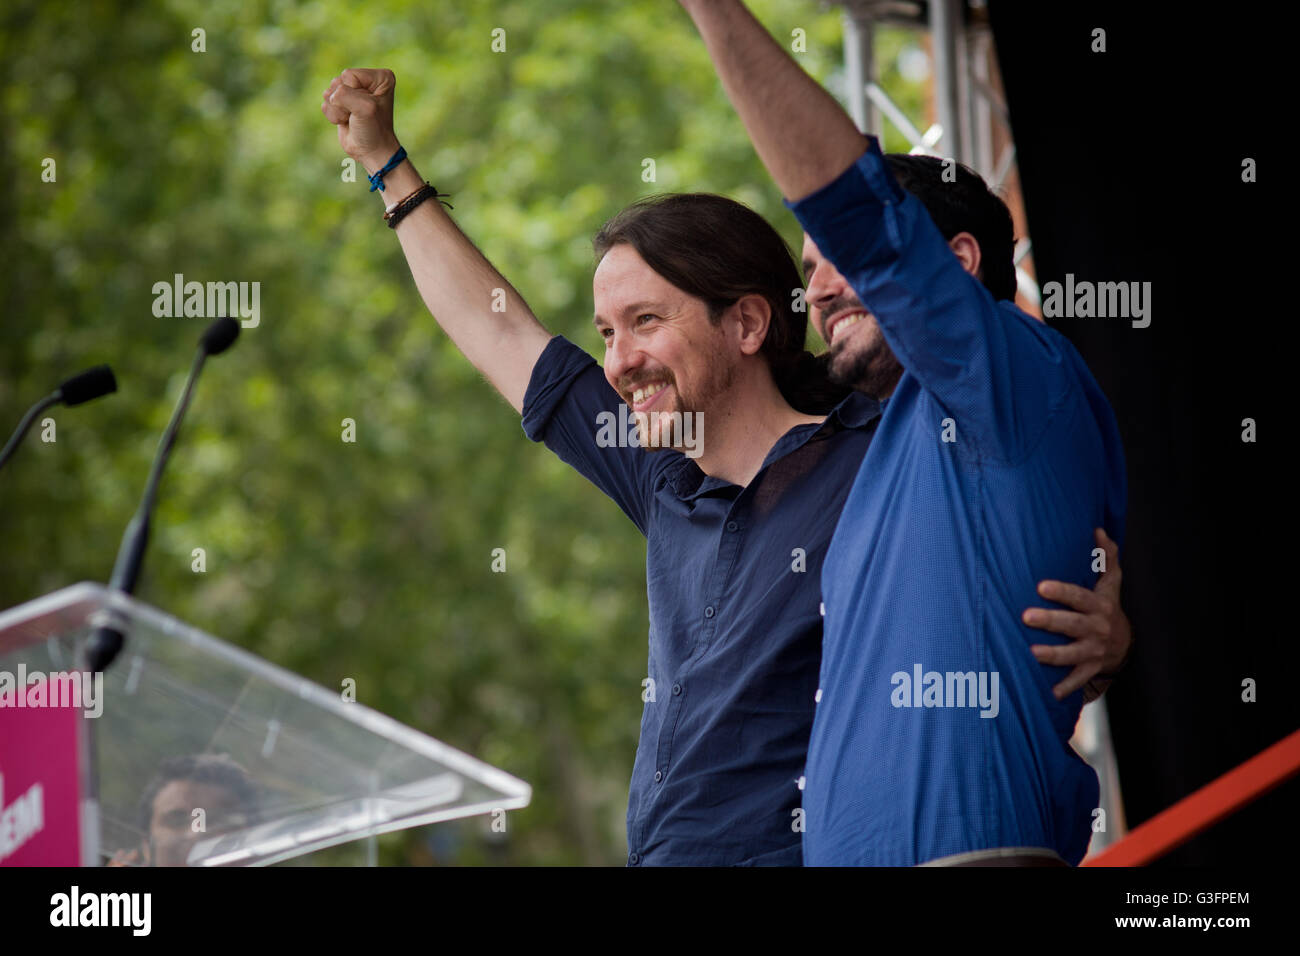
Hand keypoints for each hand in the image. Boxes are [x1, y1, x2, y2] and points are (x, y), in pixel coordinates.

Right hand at [321, 68, 401, 173]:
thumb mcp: (364, 108)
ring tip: (352, 118)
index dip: (354, 94)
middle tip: (358, 115)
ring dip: (338, 109)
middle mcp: (367, 80)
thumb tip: (330, 96)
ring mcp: (353, 90)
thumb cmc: (373, 130)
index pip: (349, 75)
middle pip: (338, 82)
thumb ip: (344, 94)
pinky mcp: (341, 101)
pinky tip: (346, 121)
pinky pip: (325, 101)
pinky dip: (333, 115)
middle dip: (344, 102)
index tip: (366, 108)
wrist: (370, 152)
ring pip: (330, 91)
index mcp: (380, 77)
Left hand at [1023, 527, 1130, 699]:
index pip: (1079, 597)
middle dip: (1050, 622)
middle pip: (1072, 625)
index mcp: (1099, 605)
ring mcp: (1094, 651)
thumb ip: (1105, 556)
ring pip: (1072, 654)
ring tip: (1030, 653)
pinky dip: (1065, 687)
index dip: (1062, 592)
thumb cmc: (1108, 606)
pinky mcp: (1091, 668)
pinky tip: (1048, 692)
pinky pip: (1077, 679)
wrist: (1126, 644)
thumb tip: (1097, 530)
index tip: (1041, 586)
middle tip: (1025, 616)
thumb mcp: (1111, 582)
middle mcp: (1097, 628)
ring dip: (1052, 655)